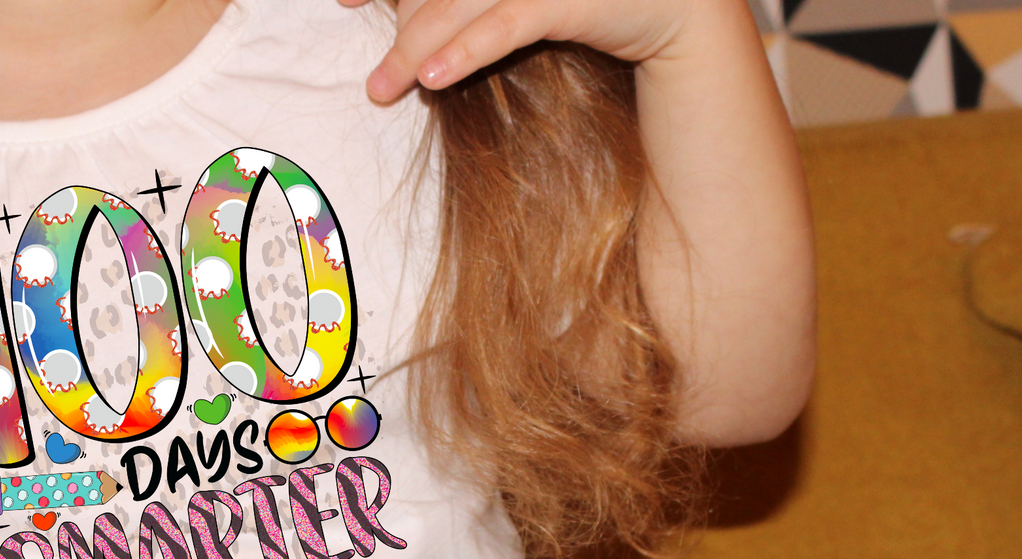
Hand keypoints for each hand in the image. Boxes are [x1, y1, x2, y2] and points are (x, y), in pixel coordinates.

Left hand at [343, 0, 726, 101]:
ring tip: (384, 87)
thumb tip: (408, 30)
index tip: (342, 2)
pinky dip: (468, 48)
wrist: (679, 18)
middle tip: (369, 74)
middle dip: (400, 23)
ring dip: (417, 47)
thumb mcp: (523, 5)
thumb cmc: (592, 14)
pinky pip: (510, 22)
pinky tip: (435, 77)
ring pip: (463, 2)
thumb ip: (468, 6)